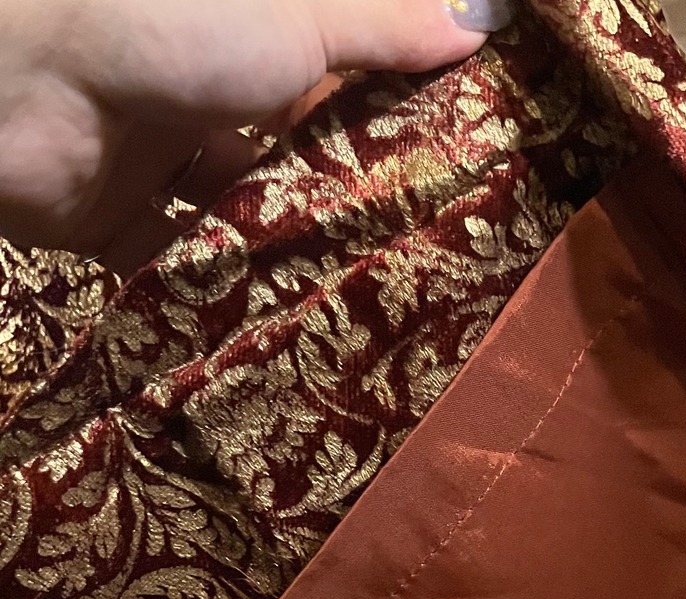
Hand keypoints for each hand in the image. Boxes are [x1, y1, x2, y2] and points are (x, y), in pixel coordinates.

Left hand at [0, 0, 511, 274]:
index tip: (451, 169)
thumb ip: (385, 29)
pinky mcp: (113, 220)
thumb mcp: (300, 18)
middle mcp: (199, 88)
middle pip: (287, 154)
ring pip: (235, 214)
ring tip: (356, 300)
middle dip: (340, 200)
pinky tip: (275, 324)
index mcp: (245, 31)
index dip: (387, 120)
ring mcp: (152, 155)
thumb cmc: (171, 23)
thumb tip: (483, 21)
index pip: (331, 81)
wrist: (19, 82)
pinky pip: (176, 263)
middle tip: (415, 255)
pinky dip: (215, 291)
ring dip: (283, 250)